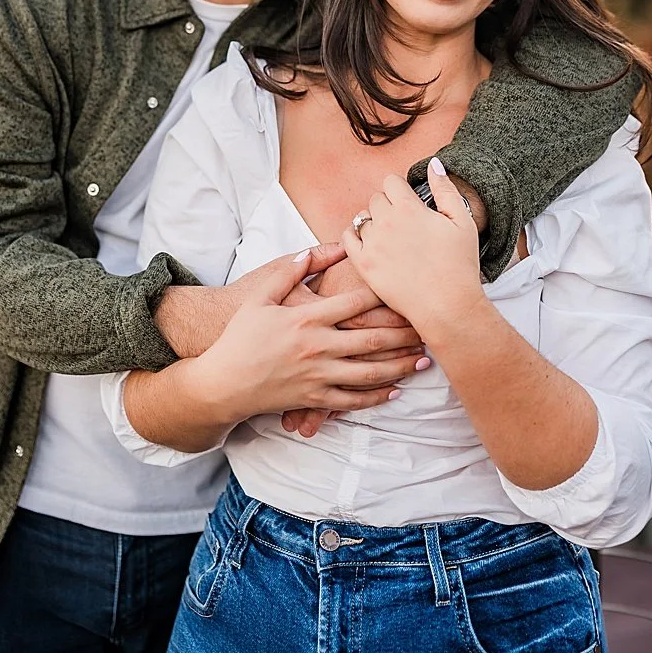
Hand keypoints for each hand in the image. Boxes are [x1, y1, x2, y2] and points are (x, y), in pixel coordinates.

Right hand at [181, 249, 432, 424]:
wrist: (224, 382)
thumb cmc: (239, 337)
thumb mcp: (259, 297)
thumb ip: (288, 273)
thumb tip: (312, 252)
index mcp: (306, 318)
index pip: (355, 303)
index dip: (384, 295)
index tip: (405, 289)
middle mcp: (318, 347)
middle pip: (372, 339)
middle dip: (404, 334)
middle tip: (427, 329)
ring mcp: (318, 375)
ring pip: (370, 372)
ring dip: (400, 366)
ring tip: (422, 360)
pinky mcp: (315, 398)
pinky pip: (354, 400)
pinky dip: (378, 396)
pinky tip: (395, 390)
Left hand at [343, 160, 485, 341]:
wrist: (447, 306)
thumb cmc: (459, 266)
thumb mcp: (462, 222)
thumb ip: (445, 190)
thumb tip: (434, 164)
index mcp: (409, 209)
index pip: (391, 182)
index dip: (401, 190)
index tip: (408, 202)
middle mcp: (386, 223)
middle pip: (376, 199)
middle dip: (388, 206)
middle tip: (404, 223)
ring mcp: (371, 243)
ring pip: (362, 218)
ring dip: (374, 222)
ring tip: (391, 237)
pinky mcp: (362, 263)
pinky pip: (346, 237)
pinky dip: (355, 236)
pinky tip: (370, 243)